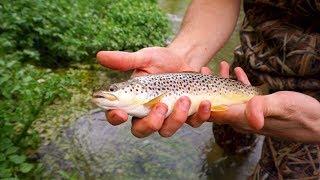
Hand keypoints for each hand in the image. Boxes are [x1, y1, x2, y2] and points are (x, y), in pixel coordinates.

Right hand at [96, 47, 210, 137]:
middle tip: (161, 105)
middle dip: (150, 123)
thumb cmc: (161, 60)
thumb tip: (99, 55)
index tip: (119, 113)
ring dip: (176, 119)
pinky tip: (205, 102)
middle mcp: (148, 113)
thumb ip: (125, 60)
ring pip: (167, 130)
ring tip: (185, 98)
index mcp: (134, 101)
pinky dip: (200, 115)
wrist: (186, 58)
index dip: (115, 118)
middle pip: (141, 131)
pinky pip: (193, 124)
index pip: (117, 115)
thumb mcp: (144, 58)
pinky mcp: (187, 115)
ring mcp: (168, 117)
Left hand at [210, 62, 319, 142]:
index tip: (196, 83)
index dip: (202, 101)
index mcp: (243, 119)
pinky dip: (239, 83)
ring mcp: (250, 113)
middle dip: (209, 87)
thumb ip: (262, 108)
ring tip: (220, 66)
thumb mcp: (281, 107)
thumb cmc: (301, 116)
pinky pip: (244, 95)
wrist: (318, 123)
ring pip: (230, 97)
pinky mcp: (259, 108)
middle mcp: (243, 118)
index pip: (215, 113)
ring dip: (223, 82)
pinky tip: (238, 71)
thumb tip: (248, 117)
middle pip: (219, 103)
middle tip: (204, 70)